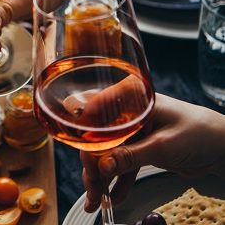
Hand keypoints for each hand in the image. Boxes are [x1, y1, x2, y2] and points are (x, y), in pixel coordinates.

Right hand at [81, 94, 224, 212]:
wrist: (222, 148)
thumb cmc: (200, 133)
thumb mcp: (163, 145)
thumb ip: (131, 156)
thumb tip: (102, 166)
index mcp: (131, 99)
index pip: (96, 115)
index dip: (86, 138)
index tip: (87, 162)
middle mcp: (127, 112)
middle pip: (98, 139)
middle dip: (93, 166)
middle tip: (93, 188)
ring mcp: (131, 132)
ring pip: (106, 154)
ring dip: (101, 179)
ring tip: (98, 200)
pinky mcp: (137, 148)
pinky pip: (119, 165)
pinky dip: (116, 182)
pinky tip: (113, 197)